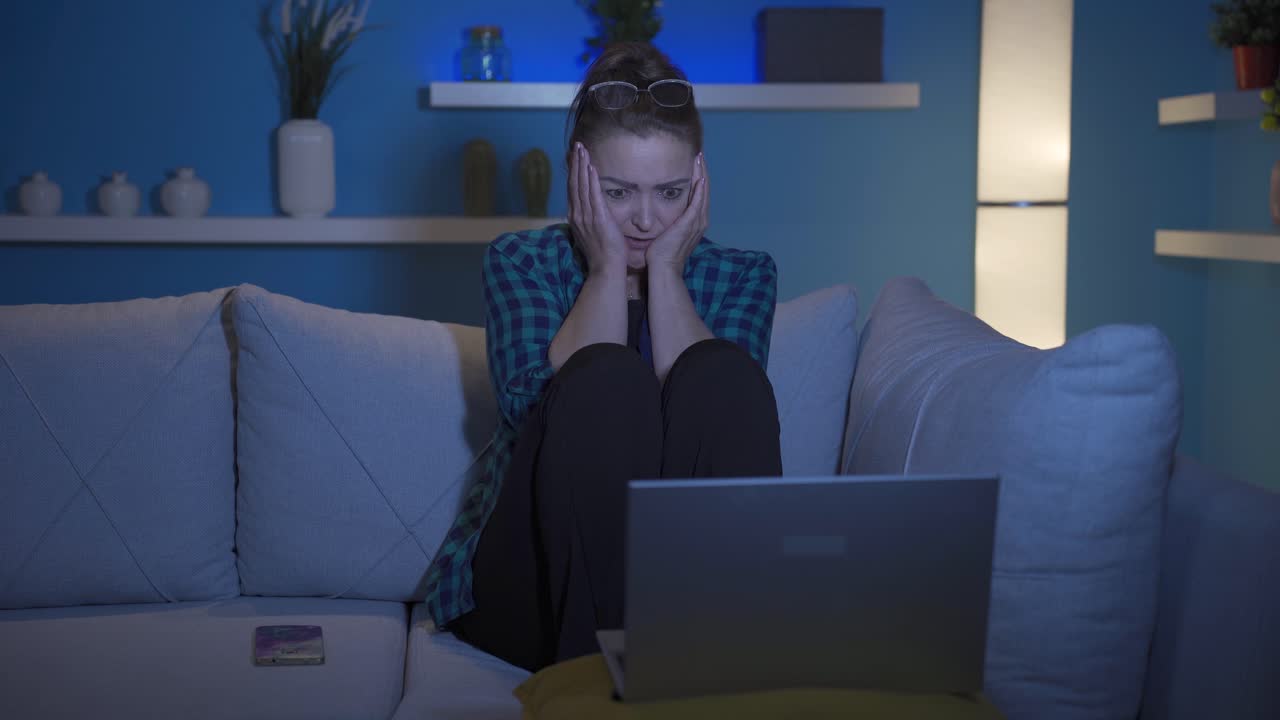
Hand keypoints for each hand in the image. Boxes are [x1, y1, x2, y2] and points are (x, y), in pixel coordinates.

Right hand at [567, 142, 627, 276]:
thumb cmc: (602, 254)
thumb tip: (589, 211)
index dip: (574, 172)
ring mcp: (587, 217)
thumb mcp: (591, 233)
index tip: (575, 157)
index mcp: (576, 217)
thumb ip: (589, 219)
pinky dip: (592, 180)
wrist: (605, 269)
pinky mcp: (598, 219)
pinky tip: (591, 167)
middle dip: (575, 163)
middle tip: (577, 146)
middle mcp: (578, 215)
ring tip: (582, 150)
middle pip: (574, 183)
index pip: (573, 189)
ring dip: (582, 166)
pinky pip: (594, 196)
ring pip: (582, 186)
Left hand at [645, 152, 707, 273]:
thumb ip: (668, 221)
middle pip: (704, 190)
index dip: (697, 177)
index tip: (693, 163)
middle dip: (702, 171)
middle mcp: (700, 220)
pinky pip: (698, 202)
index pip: (699, 194)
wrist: (663, 268)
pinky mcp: (690, 224)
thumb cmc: (661, 253)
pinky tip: (700, 177)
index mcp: (694, 221)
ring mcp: (697, 222)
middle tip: (699, 154)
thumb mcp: (667, 232)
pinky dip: (700, 189)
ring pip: (703, 193)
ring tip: (699, 159)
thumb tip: (657, 212)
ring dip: (702, 174)